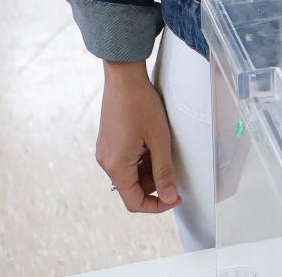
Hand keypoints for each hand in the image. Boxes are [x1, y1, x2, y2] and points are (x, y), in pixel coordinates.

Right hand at [97, 61, 179, 213]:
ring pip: (130, 174)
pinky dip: (141, 159)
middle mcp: (106, 162)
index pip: (134, 202)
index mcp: (116, 166)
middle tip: (171, 166)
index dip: (157, 205)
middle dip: (154, 184)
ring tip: (162, 148)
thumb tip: (170, 197)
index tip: (175, 197)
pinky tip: (151, 142)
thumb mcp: (159, 140)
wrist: (124, 76)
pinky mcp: (108, 142)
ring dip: (148, 170)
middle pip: (132, 188)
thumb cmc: (140, 104)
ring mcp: (105, 151)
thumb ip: (164, 172)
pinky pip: (125, 161)